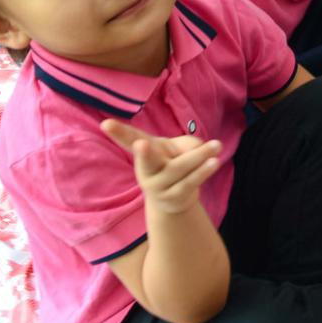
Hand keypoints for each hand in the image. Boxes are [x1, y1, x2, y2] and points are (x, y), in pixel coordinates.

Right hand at [102, 120, 221, 215]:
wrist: (174, 198)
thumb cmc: (173, 162)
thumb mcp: (177, 148)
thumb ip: (186, 145)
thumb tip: (197, 154)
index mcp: (143, 151)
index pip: (128, 139)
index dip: (118, 132)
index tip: (105, 124)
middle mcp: (146, 170)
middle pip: (146, 160)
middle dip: (143, 153)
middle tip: (141, 144)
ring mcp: (157, 186)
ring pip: (178, 169)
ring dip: (198, 157)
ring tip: (216, 146)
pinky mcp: (172, 198)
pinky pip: (190, 182)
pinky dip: (203, 171)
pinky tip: (214, 162)